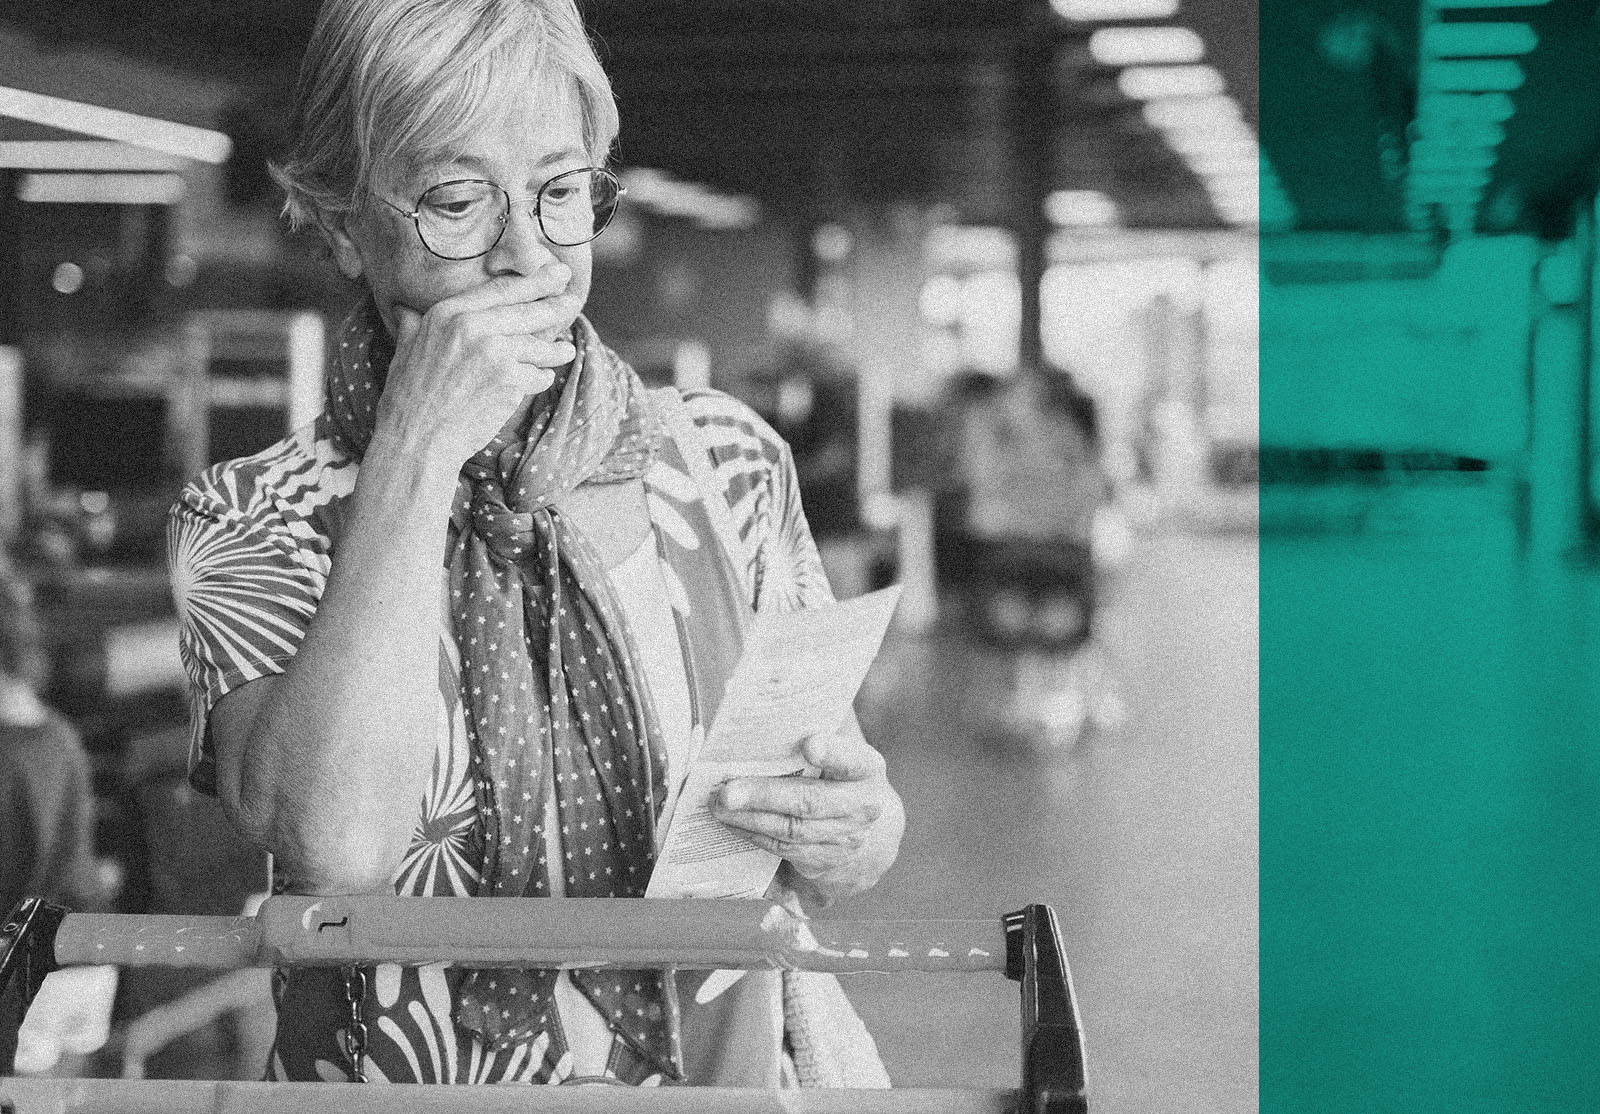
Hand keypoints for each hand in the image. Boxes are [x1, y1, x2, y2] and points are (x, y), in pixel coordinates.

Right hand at [376, 265, 582, 468]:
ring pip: (537, 346)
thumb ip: (412, 325)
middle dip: (554, 305)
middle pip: (526, 312)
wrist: (416, 440)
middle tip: (573, 299)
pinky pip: (537, 375)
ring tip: (566, 350)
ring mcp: (494, 353)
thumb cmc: (407, 399)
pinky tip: (543, 378)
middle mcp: (472, 327)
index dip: (532, 281)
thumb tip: (404, 308)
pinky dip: (541, 378)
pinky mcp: (510, 381)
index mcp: (448, 314)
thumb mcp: (404, 351)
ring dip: (555, 350)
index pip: (500, 290)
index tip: (554, 273)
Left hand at [711, 727, 903, 905]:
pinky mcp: (824, 860)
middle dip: (765, 795)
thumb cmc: (838, 776)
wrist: (869, 827)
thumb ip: (810, 741)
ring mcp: (845, 838)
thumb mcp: (840, 754)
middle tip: (728, 792)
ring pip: (792, 830)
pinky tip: (732, 822)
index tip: (810, 744)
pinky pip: (784, 848)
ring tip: (719, 806)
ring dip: (750, 818)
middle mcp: (862, 806)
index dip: (833, 752)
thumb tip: (761, 725)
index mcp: (866, 769)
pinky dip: (754, 834)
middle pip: (810, 801)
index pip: (851, 759)